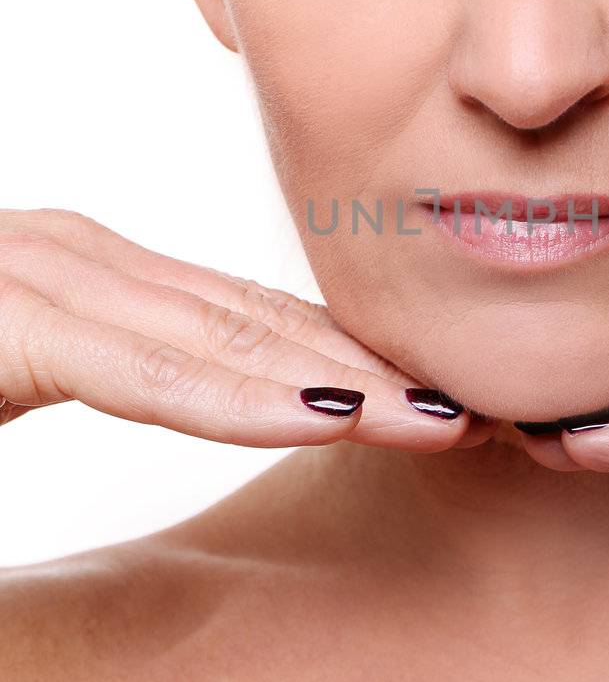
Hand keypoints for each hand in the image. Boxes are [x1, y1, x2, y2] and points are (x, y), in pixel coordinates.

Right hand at [0, 208, 496, 450]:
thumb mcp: (8, 379)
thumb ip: (89, 374)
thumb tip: (176, 396)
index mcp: (85, 275)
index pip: (245, 318)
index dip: (354, 361)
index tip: (444, 404)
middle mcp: (73, 260)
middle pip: (258, 321)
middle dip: (380, 370)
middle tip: (488, 411)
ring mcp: (39, 280)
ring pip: (223, 337)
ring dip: (346, 380)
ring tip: (449, 418)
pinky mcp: (6, 328)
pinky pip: (141, 374)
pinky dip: (239, 399)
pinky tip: (328, 421)